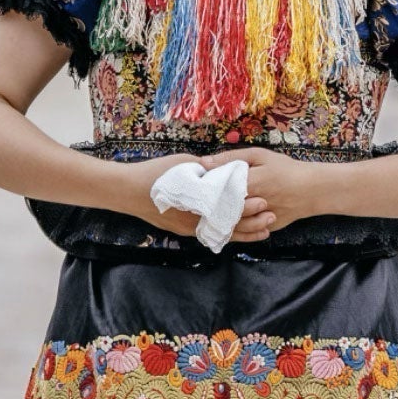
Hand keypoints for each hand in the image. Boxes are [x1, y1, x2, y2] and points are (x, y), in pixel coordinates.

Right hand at [129, 153, 277, 242]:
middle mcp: (193, 219)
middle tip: (271, 217)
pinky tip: (240, 233)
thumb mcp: (183, 164)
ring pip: (221, 233)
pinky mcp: (183, 230)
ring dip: (243, 232)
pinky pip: (210, 234)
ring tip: (263, 231)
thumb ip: (206, 168)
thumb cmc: (153, 173)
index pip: (227, 208)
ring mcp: (187, 227)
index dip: (247, 206)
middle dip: (251, 221)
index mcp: (195, 202)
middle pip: (228, 224)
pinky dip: (226, 234)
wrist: (127, 191)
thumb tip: (224, 167)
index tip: (264, 202)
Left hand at [196, 147, 327, 232]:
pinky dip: (232, 227)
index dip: (203, 190)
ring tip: (205, 210)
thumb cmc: (285, 169)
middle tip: (194, 200)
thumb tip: (204, 162)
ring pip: (230, 224)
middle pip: (221, 209)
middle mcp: (254, 204)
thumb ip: (231, 158)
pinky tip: (222, 219)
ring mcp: (260, 219)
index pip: (218, 189)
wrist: (311, 190)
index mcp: (251, 183)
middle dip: (207, 205)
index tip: (194, 185)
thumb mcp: (260, 156)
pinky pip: (243, 232)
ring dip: (217, 218)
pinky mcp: (264, 229)